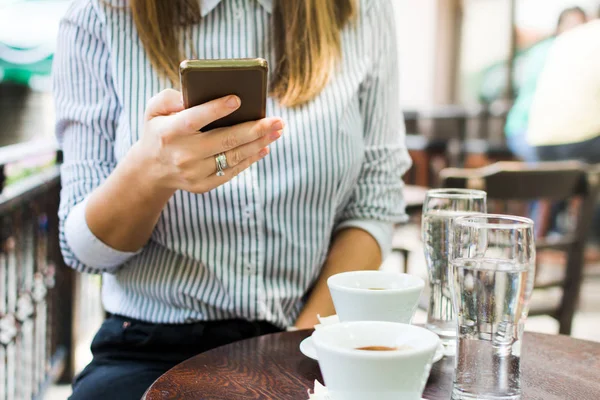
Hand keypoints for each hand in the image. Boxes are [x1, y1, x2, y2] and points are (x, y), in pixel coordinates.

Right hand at [133, 89, 282, 193]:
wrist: (151, 170)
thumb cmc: (159, 131)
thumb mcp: (154, 110)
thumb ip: (170, 98)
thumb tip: (197, 96)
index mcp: (170, 132)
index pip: (195, 119)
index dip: (216, 109)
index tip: (238, 99)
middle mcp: (183, 154)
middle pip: (225, 140)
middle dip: (255, 129)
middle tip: (277, 120)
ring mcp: (194, 173)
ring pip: (234, 157)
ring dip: (259, 144)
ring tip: (277, 131)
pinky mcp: (203, 185)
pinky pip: (232, 171)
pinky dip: (250, 159)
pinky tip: (264, 147)